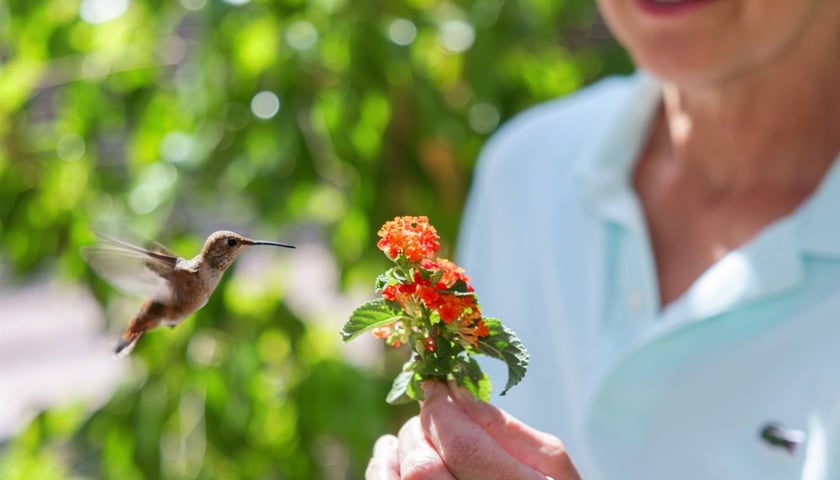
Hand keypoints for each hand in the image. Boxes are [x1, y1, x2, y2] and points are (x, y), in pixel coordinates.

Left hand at [366, 381, 579, 479]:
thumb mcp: (550, 464)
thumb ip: (505, 429)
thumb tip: (455, 391)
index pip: (463, 447)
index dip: (441, 410)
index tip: (434, 387)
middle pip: (423, 468)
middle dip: (422, 429)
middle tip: (431, 413)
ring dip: (399, 448)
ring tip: (411, 435)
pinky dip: (382, 470)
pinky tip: (391, 457)